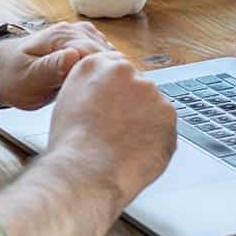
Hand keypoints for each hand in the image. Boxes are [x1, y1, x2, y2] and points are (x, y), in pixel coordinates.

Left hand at [0, 21, 113, 110]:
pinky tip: (101, 88)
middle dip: (110, 77)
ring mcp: (81, 37)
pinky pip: (103, 58)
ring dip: (110, 75)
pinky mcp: (83, 46)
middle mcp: (75, 31)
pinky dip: (105, 72)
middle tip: (109, 102)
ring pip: (109, 57)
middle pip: (107, 54)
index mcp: (62, 36)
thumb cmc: (12, 76)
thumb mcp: (28, 78)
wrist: (1, 71)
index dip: (104, 76)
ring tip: (106, 97)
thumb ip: (51, 67)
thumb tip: (74, 56)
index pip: (96, 54)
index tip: (107, 96)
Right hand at [45, 51, 177, 206]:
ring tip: (123, 145)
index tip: (115, 106)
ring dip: (145, 122)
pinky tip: (136, 152)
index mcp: (96, 65)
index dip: (116, 92)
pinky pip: (164, 127)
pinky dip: (156, 140)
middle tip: (117, 131)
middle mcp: (126, 72)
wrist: (86, 170)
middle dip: (132, 106)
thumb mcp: (67, 102)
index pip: (115, 69)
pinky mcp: (168, 114)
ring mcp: (150, 92)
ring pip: (153, 107)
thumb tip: (102, 95)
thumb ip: (89, 89)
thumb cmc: (71, 146)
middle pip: (137, 86)